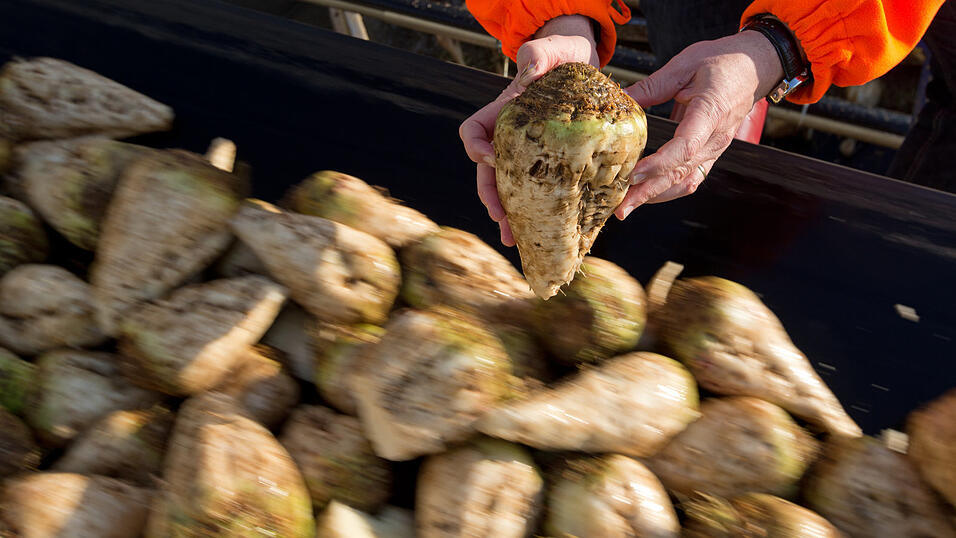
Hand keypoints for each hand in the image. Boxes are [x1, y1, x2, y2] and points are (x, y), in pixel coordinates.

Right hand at [459, 16, 598, 245]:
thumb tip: (530, 70)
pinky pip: (540, 189)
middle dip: (491, 197)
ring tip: (514, 238)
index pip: (473, 132)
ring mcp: (530, 151)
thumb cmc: (561, 53)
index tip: (492, 157)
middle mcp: (510, 136)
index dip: (476, 147)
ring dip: (509, 214)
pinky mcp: (552, 162)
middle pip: (488, 171)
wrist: (582, 63)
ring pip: (510, 187)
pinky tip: (547, 228)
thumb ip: (536, 54)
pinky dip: (539, 210)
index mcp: (502, 113)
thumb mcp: (549, 49)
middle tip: (501, 219)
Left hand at [615, 30, 783, 219]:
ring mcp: (715, 150)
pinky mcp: (711, 154)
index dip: (659, 163)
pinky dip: (667, 191)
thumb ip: (652, 86)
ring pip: (684, 182)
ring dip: (655, 197)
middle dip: (647, 193)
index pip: (685, 146)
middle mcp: (716, 138)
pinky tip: (645, 196)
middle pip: (680, 173)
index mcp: (711, 112)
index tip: (633, 174)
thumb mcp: (685, 64)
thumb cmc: (722, 62)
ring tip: (626, 207)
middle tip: (619, 208)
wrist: (754, 67)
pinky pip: (689, 179)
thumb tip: (620, 98)